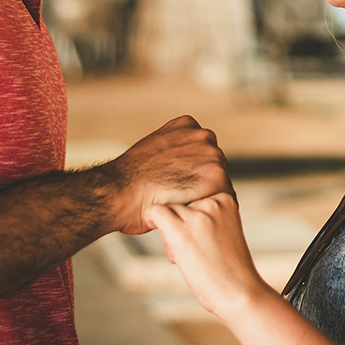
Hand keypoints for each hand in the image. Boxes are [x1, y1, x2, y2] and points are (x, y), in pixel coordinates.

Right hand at [103, 115, 231, 234]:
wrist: (119, 192)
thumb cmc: (129, 181)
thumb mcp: (152, 151)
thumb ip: (173, 153)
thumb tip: (180, 166)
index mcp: (186, 125)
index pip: (203, 152)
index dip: (193, 174)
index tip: (180, 188)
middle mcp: (202, 135)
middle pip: (215, 166)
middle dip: (202, 185)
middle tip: (184, 204)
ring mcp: (211, 153)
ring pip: (221, 183)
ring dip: (208, 198)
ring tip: (188, 213)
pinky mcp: (216, 175)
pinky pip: (225, 198)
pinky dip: (212, 211)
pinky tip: (194, 218)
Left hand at [148, 192, 274, 321]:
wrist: (239, 292)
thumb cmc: (231, 268)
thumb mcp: (225, 231)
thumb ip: (208, 216)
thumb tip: (177, 209)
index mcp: (226, 198)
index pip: (195, 198)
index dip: (194, 219)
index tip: (207, 240)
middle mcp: (212, 202)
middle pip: (181, 204)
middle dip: (182, 225)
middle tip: (197, 251)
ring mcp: (197, 216)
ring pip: (169, 211)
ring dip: (171, 231)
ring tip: (188, 255)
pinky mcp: (180, 231)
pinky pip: (155, 213)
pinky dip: (151, 220)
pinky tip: (163, 237)